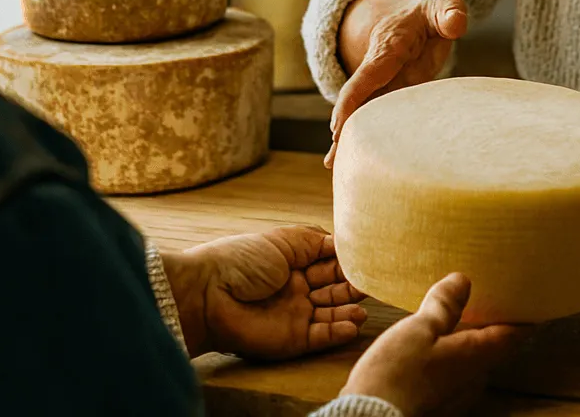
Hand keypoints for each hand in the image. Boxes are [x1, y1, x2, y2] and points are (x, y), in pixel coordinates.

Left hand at [162, 225, 366, 358]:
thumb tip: (344, 243)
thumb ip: (317, 241)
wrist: (209, 293)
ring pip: (331, 314)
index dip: (346, 261)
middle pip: (333, 288)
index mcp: (292, 263)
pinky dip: (339, 331)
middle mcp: (296, 289)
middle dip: (352, 285)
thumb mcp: (283, 240)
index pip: (328, 262)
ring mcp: (295, 315)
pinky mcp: (292, 339)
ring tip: (363, 306)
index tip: (367, 259)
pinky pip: (322, 337)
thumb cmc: (242, 259)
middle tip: (371, 282)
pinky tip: (353, 323)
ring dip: (349, 310)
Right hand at [326, 0, 467, 165]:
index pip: (369, 75)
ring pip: (363, 114)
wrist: (402, 19)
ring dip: (349, 138)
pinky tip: (351, 161)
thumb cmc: (425, 17)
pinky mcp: (389, 99)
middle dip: (346, 127)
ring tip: (334, 165)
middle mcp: (379, 72)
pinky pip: (374, 119)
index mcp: (388, 50)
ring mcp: (382, 87)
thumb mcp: (439, 7)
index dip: (354, 99)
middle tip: (335, 157)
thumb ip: (449, 12)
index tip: (339, 125)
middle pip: (359, 102)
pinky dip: (364, 139)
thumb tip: (456, 24)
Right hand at [340, 273, 526, 416]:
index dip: (526, 314)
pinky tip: (434, 349)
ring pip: (473, 363)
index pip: (515, 333)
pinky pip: (455, 376)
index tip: (532, 298)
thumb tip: (463, 281)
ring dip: (470, 342)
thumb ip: (444, 306)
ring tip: (460, 318)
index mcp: (476, 356)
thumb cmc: (395, 375)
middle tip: (491, 299)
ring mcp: (458, 397)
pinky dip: (452, 358)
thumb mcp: (418, 329)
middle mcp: (474, 379)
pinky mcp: (439, 405)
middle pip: (495, 348)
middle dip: (494, 325)